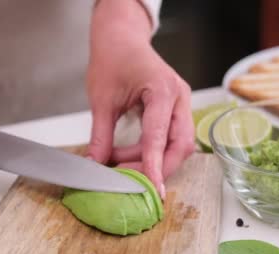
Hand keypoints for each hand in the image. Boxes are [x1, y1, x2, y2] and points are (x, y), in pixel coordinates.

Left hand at [87, 0, 194, 197]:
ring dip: (154, 160)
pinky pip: (173, 137)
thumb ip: (101, 136)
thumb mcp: (101, 100)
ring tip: (122, 162)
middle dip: (158, 167)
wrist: (121, 38)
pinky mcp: (176, 108)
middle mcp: (179, 97)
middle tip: (129, 179)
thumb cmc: (113, 58)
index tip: (153, 189)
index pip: (159, 137)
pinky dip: (154, 150)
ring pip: (179, 144)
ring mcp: (181, 102)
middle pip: (181, 145)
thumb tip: (97, 165)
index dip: (155, 166)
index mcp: (162, 90)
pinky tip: (132, 153)